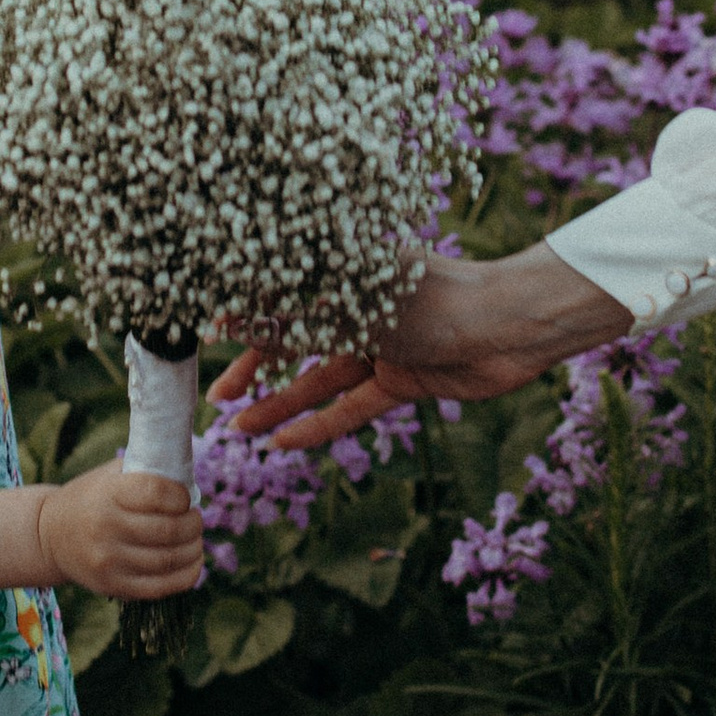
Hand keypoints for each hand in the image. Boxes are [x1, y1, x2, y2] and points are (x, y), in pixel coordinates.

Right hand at [40, 463, 205, 602]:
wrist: (49, 535)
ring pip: (169, 559)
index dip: (180, 496)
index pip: (157, 493)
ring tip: (195, 540)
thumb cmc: (91, 499)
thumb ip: (147, 474)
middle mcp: (106, 528)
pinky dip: (185, 575)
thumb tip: (190, 483)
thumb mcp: (111, 475)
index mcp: (108, 494)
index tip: (184, 498)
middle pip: (169, 529)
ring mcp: (108, 561)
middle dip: (193, 524)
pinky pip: (160, 587)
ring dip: (193, 549)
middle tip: (195, 519)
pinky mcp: (113, 586)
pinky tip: (193, 563)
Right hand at [214, 249, 632, 451]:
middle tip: (217, 400)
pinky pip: (353, 406)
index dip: (244, 318)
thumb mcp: (350, 307)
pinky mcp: (404, 379)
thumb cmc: (430, 297)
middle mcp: (360, 305)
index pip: (280, 293)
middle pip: (296, 341)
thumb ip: (291, 320)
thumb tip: (230, 322)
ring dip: (280, 405)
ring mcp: (382, 344)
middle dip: (255, 371)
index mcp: (344, 271)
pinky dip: (321, 424)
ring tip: (239, 431)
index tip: (206, 340)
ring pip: (320, 379)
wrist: (508, 327)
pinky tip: (285, 444)